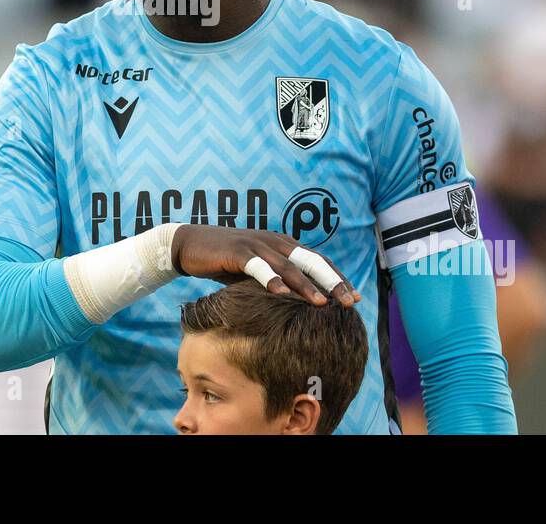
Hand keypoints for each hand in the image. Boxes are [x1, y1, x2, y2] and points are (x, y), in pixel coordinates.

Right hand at [170, 225, 362, 306]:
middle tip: (351, 301)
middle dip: (333, 281)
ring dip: (306, 285)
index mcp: (283, 244)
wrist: (190, 246)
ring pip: (288, 264)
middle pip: (311, 261)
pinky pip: (257, 265)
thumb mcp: (256, 273)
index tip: (355, 297)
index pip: (317, 260)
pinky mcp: (237, 251)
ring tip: (322, 303)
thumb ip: (277, 281)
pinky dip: (271, 278)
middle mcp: (274, 240)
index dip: (337, 277)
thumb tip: (299, 305)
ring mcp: (256, 244)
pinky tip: (281, 293)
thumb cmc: (225, 262)